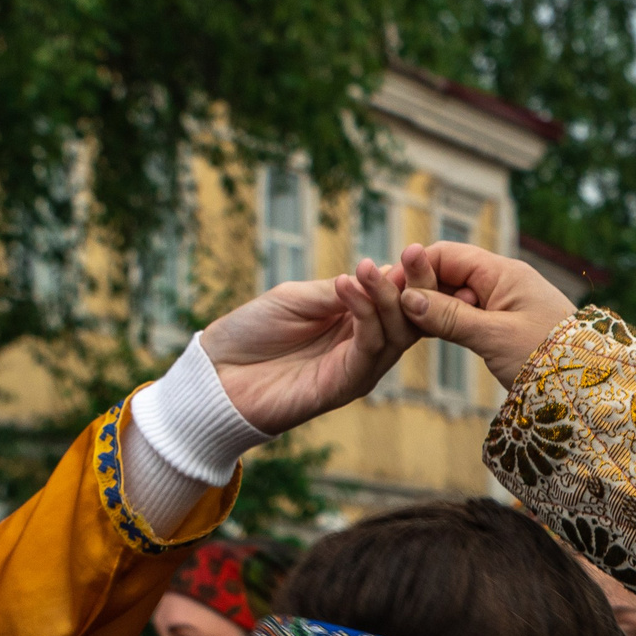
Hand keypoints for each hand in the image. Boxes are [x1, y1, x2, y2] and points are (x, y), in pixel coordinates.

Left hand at [203, 258, 416, 435]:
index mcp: (357, 322)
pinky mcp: (346, 385)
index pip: (400, 300)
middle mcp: (366, 347)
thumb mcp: (296, 298)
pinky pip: (369, 349)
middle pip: (411, 319)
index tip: (417, 249)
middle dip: (416, 286)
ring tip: (367, 268)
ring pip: (396, 334)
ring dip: (386, 297)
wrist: (218, 374)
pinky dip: (365, 315)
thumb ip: (337, 291)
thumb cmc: (252, 332)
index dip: (413, 277)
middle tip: (414, 253)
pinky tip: (348, 285)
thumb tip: (383, 270)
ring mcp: (359, 368)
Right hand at [392, 241, 575, 391]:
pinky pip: (468, 315)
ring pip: (456, 296)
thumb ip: (450, 317)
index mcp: (504, 273)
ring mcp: (505, 302)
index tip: (388, 290)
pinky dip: (448, 321)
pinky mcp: (506, 324)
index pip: (447, 255)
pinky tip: (429, 332)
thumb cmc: (549, 359)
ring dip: (432, 307)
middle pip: (448, 273)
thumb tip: (408, 299)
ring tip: (404, 323)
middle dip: (419, 288)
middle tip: (389, 309)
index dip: (415, 269)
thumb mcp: (494, 337)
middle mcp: (504, 281)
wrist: (590, 387)